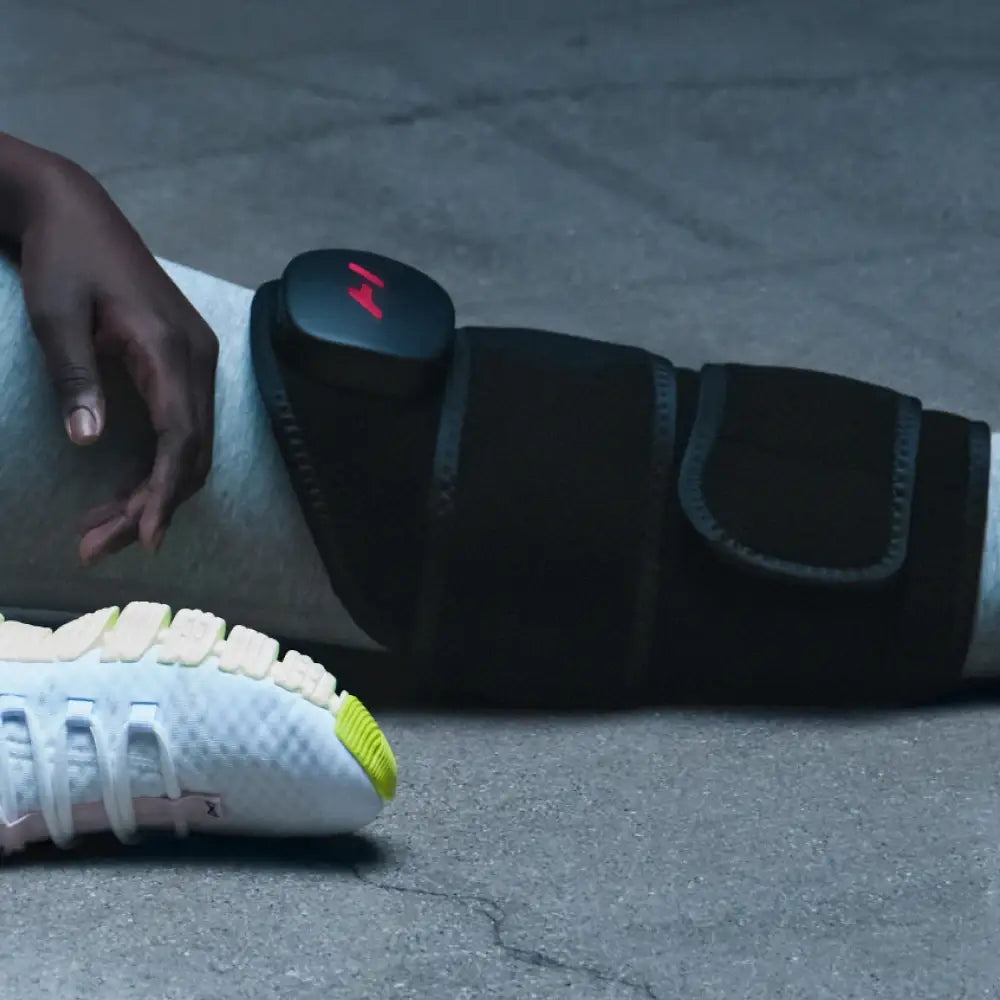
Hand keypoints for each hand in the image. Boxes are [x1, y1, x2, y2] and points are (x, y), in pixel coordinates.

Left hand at [17, 158, 218, 563]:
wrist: (74, 208)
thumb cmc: (61, 256)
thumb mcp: (55, 313)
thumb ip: (75, 377)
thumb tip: (87, 444)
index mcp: (168, 347)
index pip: (180, 436)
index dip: (164, 491)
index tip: (144, 538)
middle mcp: (196, 359)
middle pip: (189, 453)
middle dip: (149, 506)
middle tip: (95, 548)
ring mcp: (194, 361)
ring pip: (188, 446)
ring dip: (151, 492)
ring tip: (99, 531)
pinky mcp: (182, 363)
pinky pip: (180, 428)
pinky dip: (155, 466)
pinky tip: (120, 491)